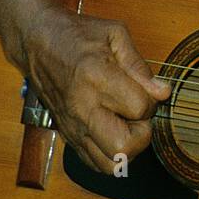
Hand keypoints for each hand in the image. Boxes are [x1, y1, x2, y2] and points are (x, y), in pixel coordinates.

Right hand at [20, 4, 170, 174]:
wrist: (36, 43)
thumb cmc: (77, 35)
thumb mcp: (115, 35)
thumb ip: (139, 66)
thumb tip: (162, 93)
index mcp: (96, 77)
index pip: (139, 108)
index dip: (151, 100)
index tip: (144, 89)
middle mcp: (82, 107)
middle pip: (124, 146)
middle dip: (142, 133)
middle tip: (138, 114)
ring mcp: (72, 126)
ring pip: (110, 163)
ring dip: (128, 148)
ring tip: (126, 124)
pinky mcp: (67, 135)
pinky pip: (95, 162)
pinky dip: (111, 154)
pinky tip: (114, 130)